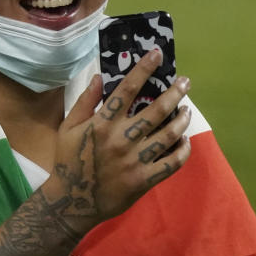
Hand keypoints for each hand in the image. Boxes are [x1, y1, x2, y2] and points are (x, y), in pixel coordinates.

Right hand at [41, 50, 191, 235]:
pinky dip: (183, 150)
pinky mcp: (144, 180)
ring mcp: (135, 160)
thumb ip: (84, 102)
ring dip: (182, 119)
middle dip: (175, 92)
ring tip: (187, 110)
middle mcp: (122, 139)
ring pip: (169, 135)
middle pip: (156, 109)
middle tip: (185, 82)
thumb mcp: (68, 128)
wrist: (72, 202)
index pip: (127, 90)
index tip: (157, 54)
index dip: (144, 69)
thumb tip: (98, 76)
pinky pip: (172, 163)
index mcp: (102, 124)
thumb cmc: (69, 161)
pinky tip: (185, 141)